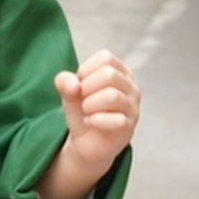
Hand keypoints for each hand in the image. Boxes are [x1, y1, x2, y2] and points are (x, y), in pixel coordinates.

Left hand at [55, 49, 140, 170]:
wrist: (85, 140)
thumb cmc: (81, 110)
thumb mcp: (68, 91)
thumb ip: (64, 81)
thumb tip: (74, 85)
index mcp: (120, 72)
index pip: (106, 58)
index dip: (85, 70)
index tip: (80, 84)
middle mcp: (132, 87)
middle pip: (110, 74)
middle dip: (86, 87)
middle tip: (82, 99)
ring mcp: (133, 107)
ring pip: (112, 96)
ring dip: (89, 104)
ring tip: (86, 111)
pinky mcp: (129, 127)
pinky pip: (116, 120)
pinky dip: (95, 121)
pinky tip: (89, 122)